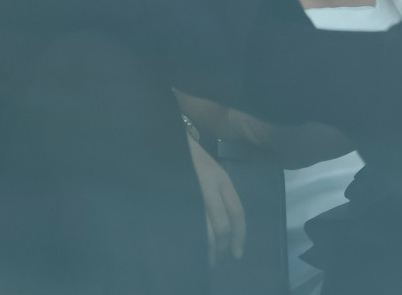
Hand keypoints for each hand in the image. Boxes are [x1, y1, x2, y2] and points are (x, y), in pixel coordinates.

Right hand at [187, 134, 245, 265]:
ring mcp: (191, 190)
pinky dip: (189, 239)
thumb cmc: (186, 156)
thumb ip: (216, 194)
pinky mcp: (174, 196)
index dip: (239, 236)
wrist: (161, 139)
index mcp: (221, 179)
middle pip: (221, 226)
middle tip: (218, 262)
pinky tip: (187, 247)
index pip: (237, 213)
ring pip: (203, 229)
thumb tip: (222, 230)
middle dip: (221, 248)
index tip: (236, 255)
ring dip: (206, 249)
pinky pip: (185, 224)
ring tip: (204, 261)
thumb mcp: (208, 171)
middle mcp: (209, 185)